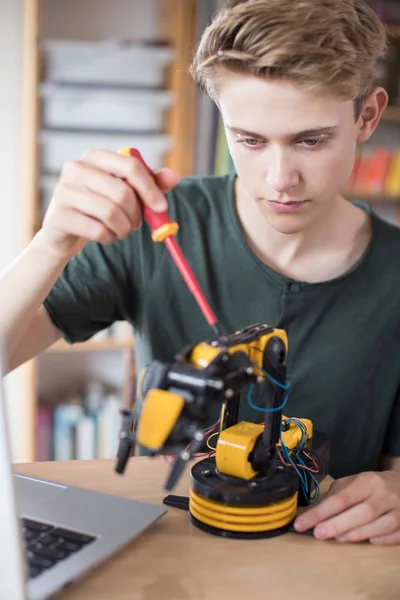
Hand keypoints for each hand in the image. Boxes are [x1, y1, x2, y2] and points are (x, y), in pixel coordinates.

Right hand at [39, 149, 179, 258]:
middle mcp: (76, 168)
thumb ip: (150, 183)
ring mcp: (64, 191)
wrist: (64, 230)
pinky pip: (98, 230)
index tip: (161, 208)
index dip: (150, 188)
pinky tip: (106, 236)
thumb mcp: (126, 192)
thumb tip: (174, 176)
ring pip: (111, 213)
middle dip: (136, 215)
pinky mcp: (59, 215)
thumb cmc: (99, 207)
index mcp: (95, 156)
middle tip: (136, 225)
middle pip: (122, 192)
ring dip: (124, 229)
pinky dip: (109, 238)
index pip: (130, 166)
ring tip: (121, 231)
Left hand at [293, 471, 399, 544]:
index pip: (341, 499)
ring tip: (337, 538)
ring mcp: (398, 510)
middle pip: (361, 512)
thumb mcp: (353, 483)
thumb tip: (314, 514)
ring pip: (379, 525)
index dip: (320, 512)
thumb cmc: (371, 486)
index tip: (301, 523)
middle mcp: (384, 495)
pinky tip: (368, 541)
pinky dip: (381, 539)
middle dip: (337, 525)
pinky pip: (394, 535)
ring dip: (356, 534)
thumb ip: (335, 496)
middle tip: (318, 534)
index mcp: (367, 481)